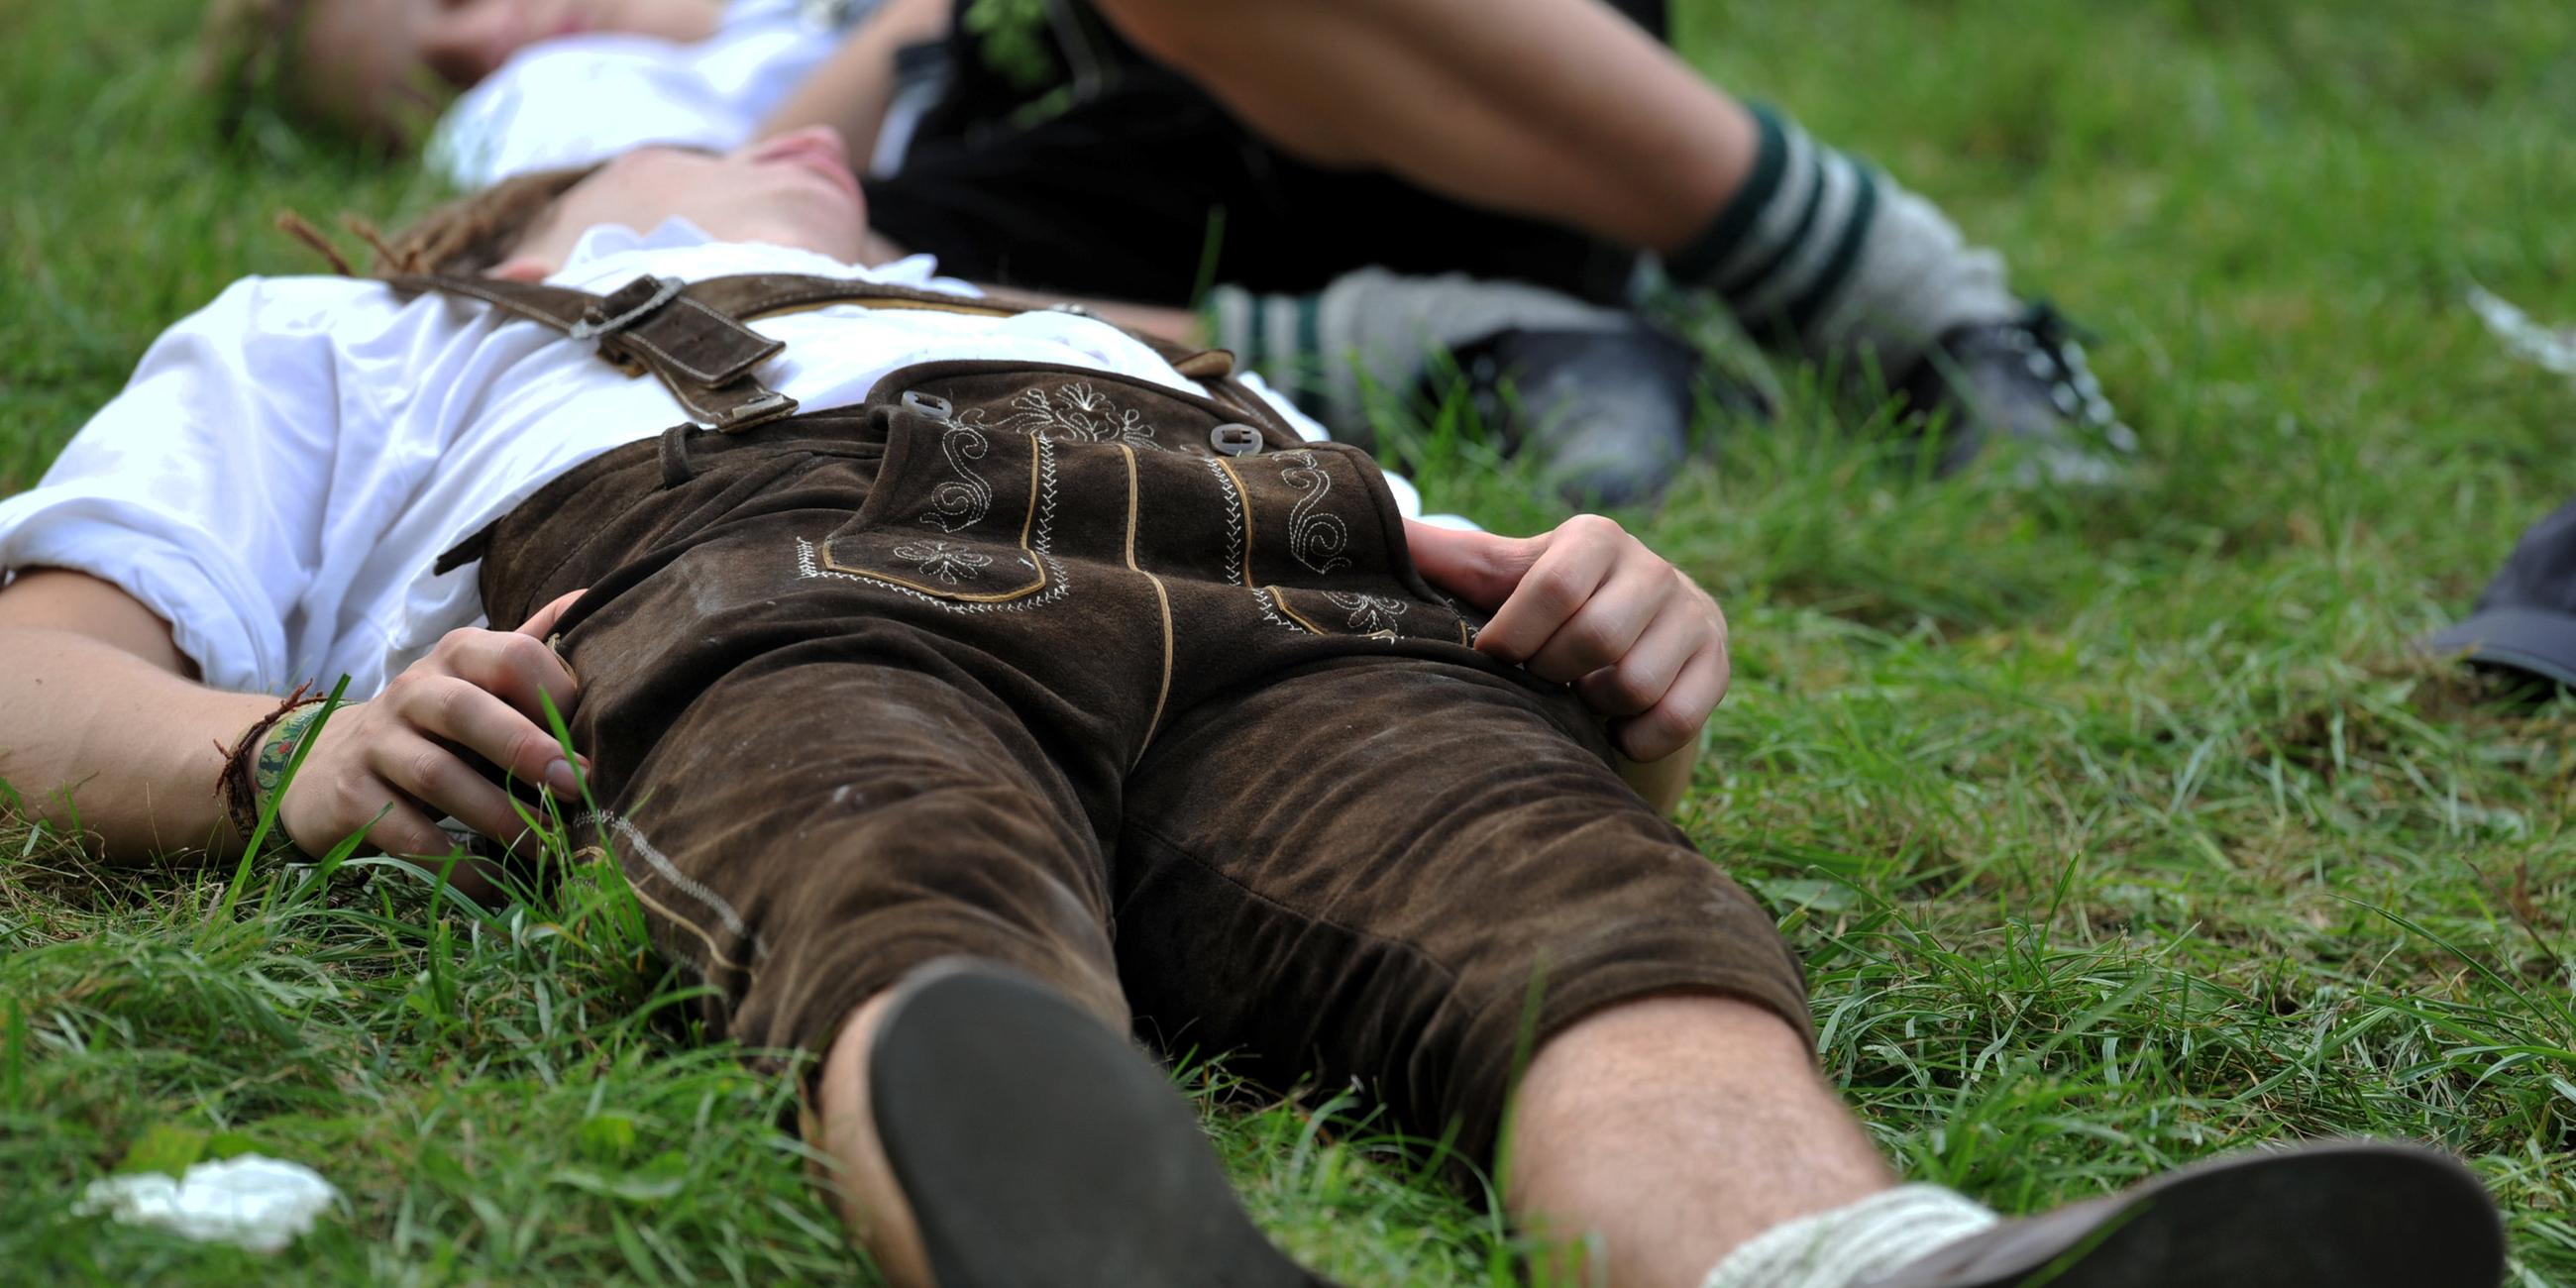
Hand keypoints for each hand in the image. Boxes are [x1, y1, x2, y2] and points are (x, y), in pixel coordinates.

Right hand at [277, 590, 587, 858]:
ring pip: (436, 776)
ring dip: (499, 816)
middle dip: (525, 749)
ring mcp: (376, 745)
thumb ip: (531, 645)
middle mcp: (413, 691)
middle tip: (578, 789)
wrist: (321, 764)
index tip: (596, 742)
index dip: (557, 695)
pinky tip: (496, 883)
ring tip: (547, 849)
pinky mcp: (351, 798)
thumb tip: (592, 598)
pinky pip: (407, 834)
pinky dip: (455, 863)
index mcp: (458, 656)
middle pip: (466, 710)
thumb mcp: (477, 679)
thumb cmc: (433, 724)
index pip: (512, 656)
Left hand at [1405, 517, 1727, 760]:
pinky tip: (1616, 725)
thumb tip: (1375, 526)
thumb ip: (1450, 557)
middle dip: (1554, 673)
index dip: (1516, 636)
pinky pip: (1675, 718)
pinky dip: (1636, 736)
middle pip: (1595, 639)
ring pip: (1635, 682)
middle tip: (1543, 679)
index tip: (1495, 657)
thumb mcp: (1504, 577)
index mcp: (1594, 539)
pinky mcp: (1718, 666)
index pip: (1552, 587)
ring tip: (1582, 695)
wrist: (1641, 634)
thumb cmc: (1552, 608)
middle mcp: (1653, 568)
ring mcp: (1694, 616)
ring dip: (1596, 705)